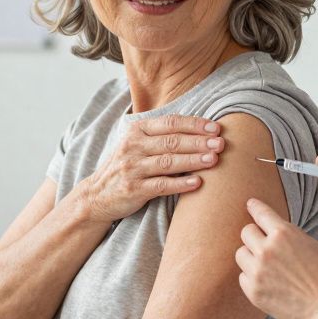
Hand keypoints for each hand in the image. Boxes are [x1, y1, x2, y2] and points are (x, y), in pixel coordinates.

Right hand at [77, 114, 223, 223]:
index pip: (170, 123)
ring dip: (193, 160)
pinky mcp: (133, 189)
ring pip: (168, 162)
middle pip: (172, 141)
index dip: (194, 124)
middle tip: (220, 143)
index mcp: (136, 130)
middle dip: (199, 142)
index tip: (216, 128)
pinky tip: (197, 183)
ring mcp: (132, 168)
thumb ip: (160, 135)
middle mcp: (133, 146)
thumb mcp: (136, 144)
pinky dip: (180, 184)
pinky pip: (161, 185)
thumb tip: (200, 130)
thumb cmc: (125, 167)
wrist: (96, 195)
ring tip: (213, 160)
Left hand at [236, 199, 317, 318]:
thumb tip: (274, 233)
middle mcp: (266, 249)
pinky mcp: (253, 291)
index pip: (260, 213)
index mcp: (284, 233)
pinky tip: (268, 283)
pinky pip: (242, 277)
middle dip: (255, 236)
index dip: (254, 207)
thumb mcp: (313, 245)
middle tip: (265, 246)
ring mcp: (257, 271)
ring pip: (240, 254)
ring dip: (250, 257)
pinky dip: (252, 278)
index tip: (250, 204)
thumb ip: (290, 237)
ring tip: (267, 267)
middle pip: (246, 232)